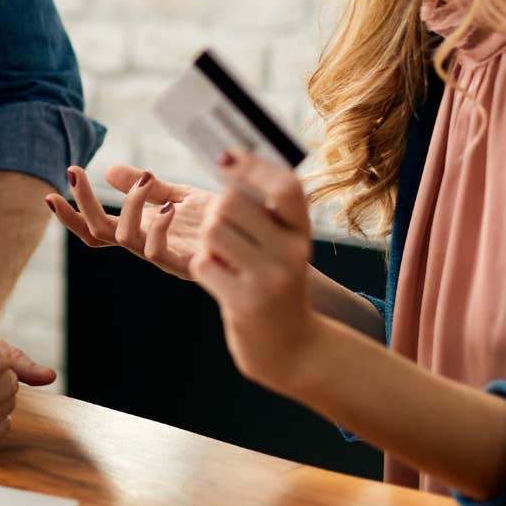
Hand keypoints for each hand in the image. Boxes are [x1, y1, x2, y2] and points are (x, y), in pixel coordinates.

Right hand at [46, 164, 213, 279]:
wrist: (260, 232)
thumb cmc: (221, 217)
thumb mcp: (178, 194)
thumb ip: (144, 187)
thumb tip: (109, 170)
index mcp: (140, 230)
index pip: (95, 229)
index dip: (71, 216)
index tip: (50, 194)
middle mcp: (146, 246)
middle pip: (98, 233)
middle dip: (82, 203)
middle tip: (74, 173)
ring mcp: (164, 257)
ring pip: (124, 239)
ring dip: (127, 206)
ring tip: (143, 182)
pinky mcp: (187, 265)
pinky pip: (158, 252)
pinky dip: (157, 227)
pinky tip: (169, 207)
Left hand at [187, 151, 322, 391]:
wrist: (290, 347)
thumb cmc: (275, 283)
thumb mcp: (281, 245)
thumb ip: (262, 210)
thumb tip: (227, 160)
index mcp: (301, 232)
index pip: (285, 186)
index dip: (253, 167)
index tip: (225, 158)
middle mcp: (292, 253)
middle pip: (232, 204)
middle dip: (214, 212)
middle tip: (221, 230)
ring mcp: (269, 279)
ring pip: (213, 232)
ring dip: (206, 242)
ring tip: (223, 257)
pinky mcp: (245, 303)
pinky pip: (204, 265)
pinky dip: (205, 268)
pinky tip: (222, 280)